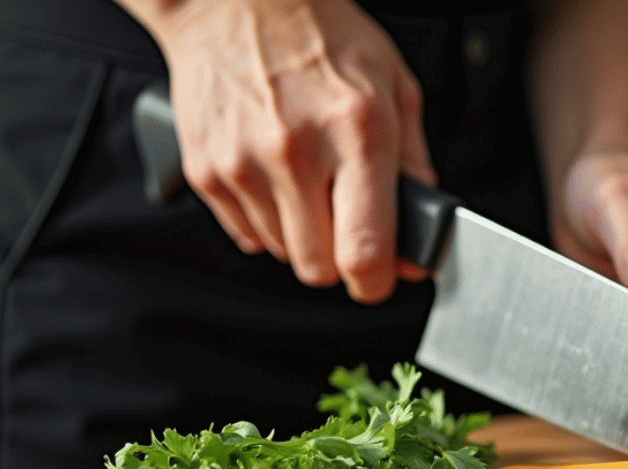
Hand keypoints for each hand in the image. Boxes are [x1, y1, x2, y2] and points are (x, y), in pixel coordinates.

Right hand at [147, 0, 432, 302]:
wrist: (232, 0)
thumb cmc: (321, 38)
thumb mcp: (395, 88)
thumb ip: (415, 171)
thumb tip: (420, 238)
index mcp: (356, 131)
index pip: (364, 250)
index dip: (378, 281)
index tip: (382, 277)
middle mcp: (297, 151)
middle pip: (320, 269)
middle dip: (340, 258)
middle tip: (347, 220)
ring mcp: (245, 164)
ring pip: (284, 255)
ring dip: (303, 235)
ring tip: (308, 180)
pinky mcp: (207, 171)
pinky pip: (247, 236)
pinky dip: (267, 220)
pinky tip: (275, 176)